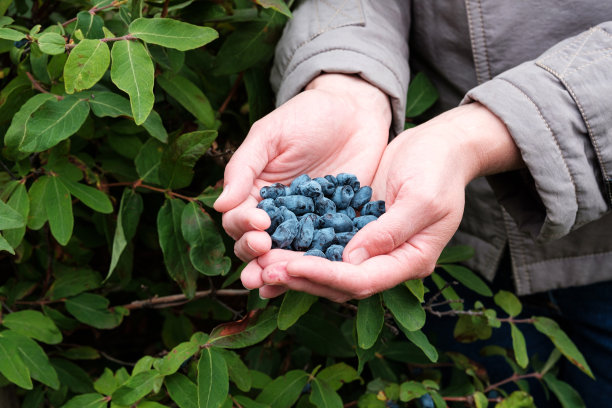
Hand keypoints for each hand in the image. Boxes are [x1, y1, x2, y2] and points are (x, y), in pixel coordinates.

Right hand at [214, 74, 391, 265]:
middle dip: (256, 254)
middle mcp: (278, 213)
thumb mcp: (270, 136)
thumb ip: (244, 168)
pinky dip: (318, 266)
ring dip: (280, 269)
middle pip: (258, 244)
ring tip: (275, 282)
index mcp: (255, 192)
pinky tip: (315, 278)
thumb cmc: (307, 116)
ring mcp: (307, 223)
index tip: (259, 223)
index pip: (239, 218)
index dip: (244, 226)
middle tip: (264, 254)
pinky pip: (325, 250)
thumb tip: (219, 205)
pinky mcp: (337, 226)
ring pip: (288, 253)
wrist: (355, 110)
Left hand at [247, 103, 523, 301]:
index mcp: (412, 259)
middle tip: (264, 271)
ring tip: (262, 263)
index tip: (293, 266)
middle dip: (303, 278)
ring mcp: (374, 246)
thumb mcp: (422, 199)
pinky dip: (303, 248)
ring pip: (330, 269)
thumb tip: (352, 260)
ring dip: (297, 267)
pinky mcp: (359, 229)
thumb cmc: (438, 168)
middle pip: (342, 282)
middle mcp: (391, 261)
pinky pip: (327, 246)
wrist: (440, 146)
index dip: (326, 276)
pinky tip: (276, 243)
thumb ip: (390, 231)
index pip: (364, 280)